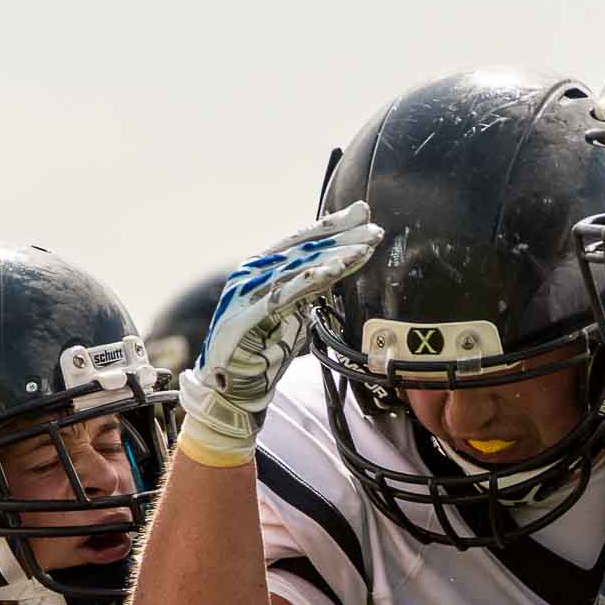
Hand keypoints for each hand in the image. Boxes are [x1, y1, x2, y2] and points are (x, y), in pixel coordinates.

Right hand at [176, 203, 383, 464]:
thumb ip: (309, 289)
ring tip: (364, 247)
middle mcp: (252, 275)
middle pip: (303, 250)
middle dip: (342, 238)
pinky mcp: (246, 317)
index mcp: (262, 270)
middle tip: (374, 230)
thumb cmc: (263, 351)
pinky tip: (334, 271)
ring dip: (333, 256)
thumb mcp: (293, 313)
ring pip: (297, 268)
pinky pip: (284, 296)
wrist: (230, 390)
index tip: (364, 214)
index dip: (332, 226)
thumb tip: (338, 266)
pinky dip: (310, 281)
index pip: (302, 241)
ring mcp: (247, 294)